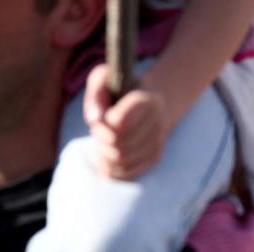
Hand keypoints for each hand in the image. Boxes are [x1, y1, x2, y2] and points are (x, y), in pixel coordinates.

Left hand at [84, 63, 176, 180]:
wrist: (147, 100)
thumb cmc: (119, 88)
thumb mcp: (104, 78)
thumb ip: (95, 92)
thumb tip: (94, 118)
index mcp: (147, 99)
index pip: (120, 122)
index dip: (103, 124)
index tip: (99, 120)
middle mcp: (158, 121)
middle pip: (119, 144)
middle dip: (100, 140)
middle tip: (96, 132)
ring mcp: (159, 141)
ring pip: (122, 159)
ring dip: (104, 154)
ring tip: (100, 143)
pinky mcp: (155, 157)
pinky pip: (129, 172)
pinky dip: (112, 167)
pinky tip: (106, 157)